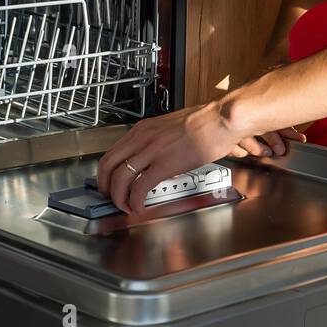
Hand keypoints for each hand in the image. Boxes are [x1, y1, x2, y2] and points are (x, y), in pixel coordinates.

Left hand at [95, 103, 304, 214]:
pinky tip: (140, 207)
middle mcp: (142, 138)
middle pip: (107, 165)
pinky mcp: (164, 164)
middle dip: (105, 187)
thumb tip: (155, 159)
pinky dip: (135, 201)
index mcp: (142, 130)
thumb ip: (158, 142)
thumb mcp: (170, 128)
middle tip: (112, 198)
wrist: (221, 119)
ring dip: (118, 198)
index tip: (111, 184)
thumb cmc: (204, 123)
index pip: (111, 152)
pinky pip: (140, 187)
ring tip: (126, 207)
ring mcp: (152, 150)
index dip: (107, 173)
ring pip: (119, 178)